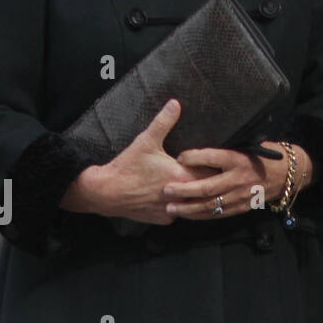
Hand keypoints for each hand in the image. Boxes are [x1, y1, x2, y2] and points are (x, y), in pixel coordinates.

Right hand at [63, 98, 208, 224]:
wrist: (105, 193)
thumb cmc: (126, 167)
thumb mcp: (146, 141)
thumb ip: (163, 122)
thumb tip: (175, 103)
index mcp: (181, 176)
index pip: (211, 174)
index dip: (215, 168)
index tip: (218, 163)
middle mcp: (180, 196)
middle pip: (205, 190)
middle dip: (208, 181)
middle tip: (211, 173)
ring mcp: (172, 210)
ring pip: (193, 204)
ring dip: (195, 195)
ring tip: (197, 186)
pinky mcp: (163, 219)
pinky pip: (179, 213)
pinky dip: (181, 206)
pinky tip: (179, 198)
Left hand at [163, 143, 313, 220]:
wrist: (287, 175)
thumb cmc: (265, 156)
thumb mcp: (249, 146)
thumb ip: (226, 150)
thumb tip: (200, 150)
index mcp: (239, 159)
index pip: (213, 157)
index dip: (194, 157)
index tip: (178, 157)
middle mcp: (239, 178)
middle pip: (207, 187)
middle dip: (184, 190)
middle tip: (166, 190)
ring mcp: (240, 196)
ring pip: (210, 205)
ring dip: (189, 208)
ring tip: (171, 208)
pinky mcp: (241, 207)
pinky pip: (218, 214)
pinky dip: (201, 215)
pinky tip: (187, 215)